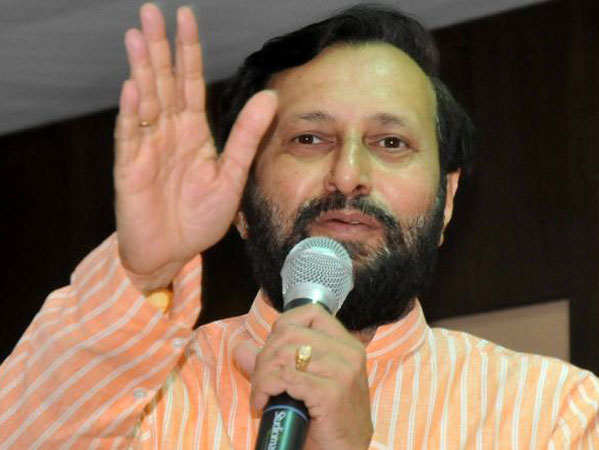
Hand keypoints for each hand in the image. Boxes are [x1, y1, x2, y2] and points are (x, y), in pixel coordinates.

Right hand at [114, 3, 276, 290]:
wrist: (172, 253)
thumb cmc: (200, 218)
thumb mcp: (232, 176)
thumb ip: (247, 137)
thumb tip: (270, 98)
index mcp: (193, 132)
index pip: (189, 82)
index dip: (188, 50)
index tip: (186, 17)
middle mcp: (168, 133)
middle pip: (163, 82)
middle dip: (159, 47)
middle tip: (151, 11)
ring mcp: (147, 148)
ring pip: (144, 101)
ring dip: (142, 69)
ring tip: (138, 36)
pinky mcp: (131, 169)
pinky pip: (131, 137)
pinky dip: (133, 113)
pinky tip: (134, 87)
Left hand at [235, 305, 373, 449]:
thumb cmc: (326, 425)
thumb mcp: (302, 388)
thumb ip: (273, 365)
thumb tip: (240, 348)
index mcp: (347, 346)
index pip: (310, 314)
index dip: (281, 328)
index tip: (272, 354)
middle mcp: (349, 354)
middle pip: (289, 334)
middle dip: (264, 358)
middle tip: (260, 385)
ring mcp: (343, 372)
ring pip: (283, 355)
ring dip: (261, 377)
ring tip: (261, 397)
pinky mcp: (332, 393)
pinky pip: (285, 377)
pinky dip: (265, 388)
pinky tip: (264, 404)